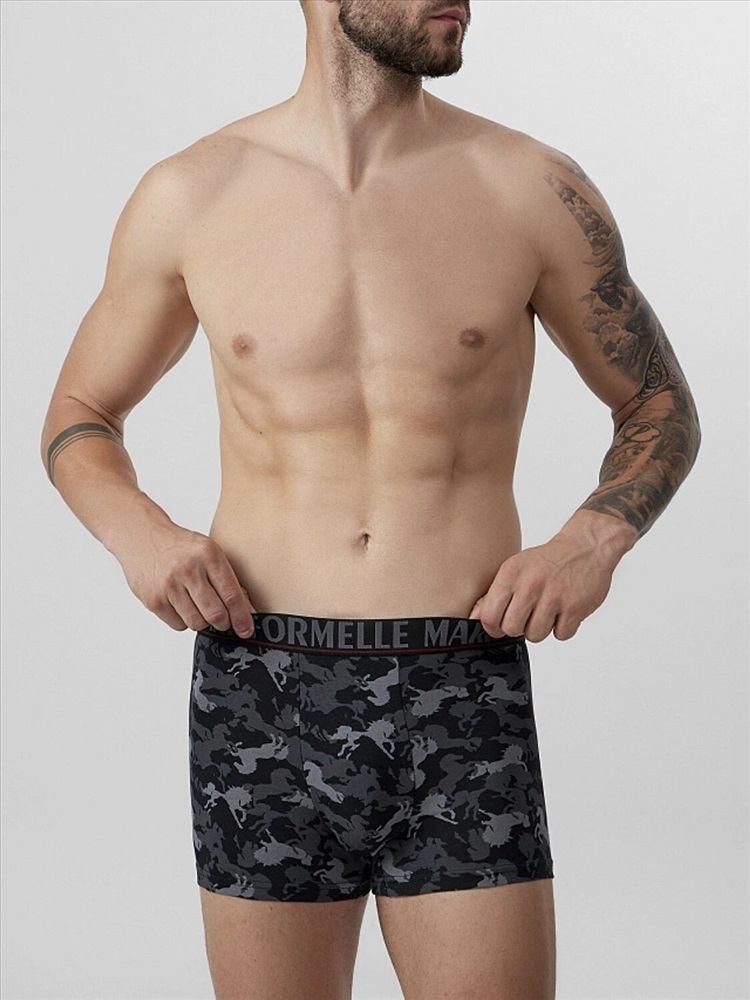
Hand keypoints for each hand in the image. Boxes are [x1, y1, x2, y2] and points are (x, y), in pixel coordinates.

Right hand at [116, 521, 255, 635]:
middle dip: (223, 622)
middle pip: (215, 614)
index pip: (231, 594)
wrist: (141, 536)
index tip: (246, 629)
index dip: (242, 617)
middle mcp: (188, 570)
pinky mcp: (153, 600)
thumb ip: (227, 579)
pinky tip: (179, 603)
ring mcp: (168, 586)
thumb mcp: (208, 551)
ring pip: (197, 623)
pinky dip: (183, 620)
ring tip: (197, 605)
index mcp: (208, 555)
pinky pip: (178, 625)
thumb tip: (245, 610)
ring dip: (202, 621)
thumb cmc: (179, 546)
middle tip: (223, 620)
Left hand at [467, 534, 616, 641]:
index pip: (489, 616)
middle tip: (527, 617)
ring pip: (536, 635)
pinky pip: (561, 635)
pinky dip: (563, 628)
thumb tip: (473, 619)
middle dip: (518, 628)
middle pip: (511, 629)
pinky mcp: (576, 607)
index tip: (501, 624)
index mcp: (511, 574)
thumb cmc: (546, 562)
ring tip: (547, 611)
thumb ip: (494, 594)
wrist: (587, 546)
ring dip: (541, 629)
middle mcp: (531, 584)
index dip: (493, 627)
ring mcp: (555, 596)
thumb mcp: (515, 568)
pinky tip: (564, 611)